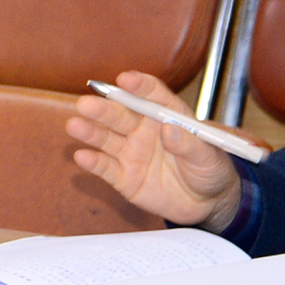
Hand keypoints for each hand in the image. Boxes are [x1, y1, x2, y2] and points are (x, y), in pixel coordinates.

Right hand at [63, 69, 241, 230]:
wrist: (207, 204)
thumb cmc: (209, 171)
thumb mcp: (209, 157)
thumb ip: (190, 144)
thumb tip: (170, 129)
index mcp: (166, 116)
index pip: (151, 95)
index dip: (138, 86)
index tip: (126, 80)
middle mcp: (142, 130)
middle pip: (120, 114)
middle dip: (103, 109)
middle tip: (87, 104)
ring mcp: (131, 153)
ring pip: (106, 138)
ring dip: (90, 131)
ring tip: (75, 126)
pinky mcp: (124, 177)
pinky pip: (105, 168)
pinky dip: (92, 162)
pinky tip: (82, 156)